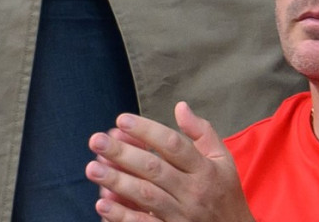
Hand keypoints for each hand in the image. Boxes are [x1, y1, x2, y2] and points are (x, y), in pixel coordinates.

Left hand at [86, 102, 255, 221]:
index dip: (146, 131)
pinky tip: (102, 202)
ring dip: (117, 181)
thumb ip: (202, 132)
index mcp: (204, 169)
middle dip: (123, 154)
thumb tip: (179, 106)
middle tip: (96, 140)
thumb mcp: (222, 159)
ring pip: (146, 196)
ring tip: (92, 167)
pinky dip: (122, 216)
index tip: (121, 120)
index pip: (172, 145)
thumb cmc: (225, 193)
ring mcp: (182, 216)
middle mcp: (192, 192)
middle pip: (154, 169)